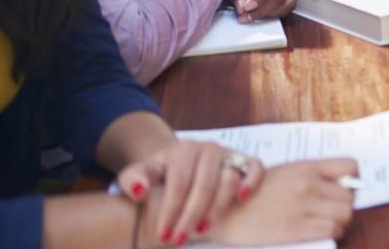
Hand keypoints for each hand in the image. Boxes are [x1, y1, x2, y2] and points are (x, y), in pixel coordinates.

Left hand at [117, 140, 263, 244]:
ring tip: (204, 230)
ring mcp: (229, 153)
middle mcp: (209, 148)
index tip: (163, 234)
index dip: (171, 210)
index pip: (179, 183)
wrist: (181, 164)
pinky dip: (253, 181)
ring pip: (230, 179)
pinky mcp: (246, 160)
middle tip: (180, 239)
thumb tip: (139, 190)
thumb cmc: (159, 175)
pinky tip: (242, 198)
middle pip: (205, 185)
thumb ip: (132, 179)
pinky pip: (256, 167)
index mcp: (183, 150)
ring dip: (218, 207)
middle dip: (192, 215)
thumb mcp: (139, 174)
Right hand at [207, 159, 356, 244]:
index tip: (344, 189)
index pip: (350, 166)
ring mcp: (302, 205)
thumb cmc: (255, 193)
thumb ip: (312, 175)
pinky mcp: (295, 227)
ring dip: (340, 221)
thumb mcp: (285, 173)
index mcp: (306, 166)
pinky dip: (332, 232)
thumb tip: (342, 184)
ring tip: (327, 223)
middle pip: (350, 196)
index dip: (352, 180)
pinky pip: (332, 229)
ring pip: (345, 214)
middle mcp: (307, 183)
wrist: (225, 210)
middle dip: (345, 206)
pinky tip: (319, 232)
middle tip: (332, 212)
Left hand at [230, 0, 295, 22]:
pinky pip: (286, 11)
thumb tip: (242, 8)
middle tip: (247, 16)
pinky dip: (273, 16)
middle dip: (263, 9)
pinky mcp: (289, 1)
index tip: (248, 6)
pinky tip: (260, 17)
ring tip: (251, 17)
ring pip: (287, 5)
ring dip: (268, 14)